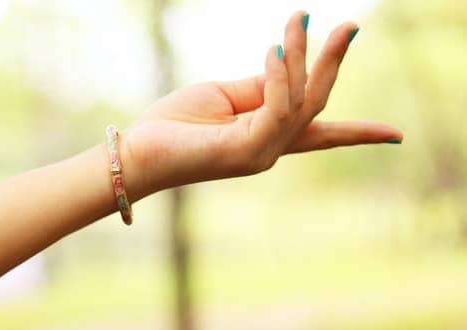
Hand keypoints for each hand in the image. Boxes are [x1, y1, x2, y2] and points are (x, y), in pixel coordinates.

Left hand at [122, 11, 402, 196]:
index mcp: (265, 137)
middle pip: (316, 105)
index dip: (358, 133)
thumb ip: (260, 85)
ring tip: (300, 18)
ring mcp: (260, 154)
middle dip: (333, 65)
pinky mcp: (245, 150)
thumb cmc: (174, 124)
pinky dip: (280, 76)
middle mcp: (270, 150)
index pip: (320, 134)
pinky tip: (275, 48)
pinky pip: (276, 108)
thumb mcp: (223, 96)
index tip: (397, 136)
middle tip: (351, 25)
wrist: (137, 151)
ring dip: (305, 56)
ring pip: (301, 101)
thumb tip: (288, 64)